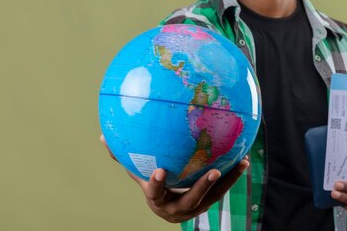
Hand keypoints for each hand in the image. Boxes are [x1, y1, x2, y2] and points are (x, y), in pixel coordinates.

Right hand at [100, 134, 248, 222]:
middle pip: (190, 202)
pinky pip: (222, 191)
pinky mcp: (207, 204)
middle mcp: (175, 209)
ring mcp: (194, 209)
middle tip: (213, 173)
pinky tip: (243, 160)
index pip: (155, 193)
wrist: (166, 206)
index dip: (157, 184)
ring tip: (239, 165)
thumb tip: (103, 136)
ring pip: (212, 198)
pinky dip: (232, 177)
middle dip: (201, 188)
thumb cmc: (150, 182)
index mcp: (157, 199)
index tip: (160, 170)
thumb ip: (123, 157)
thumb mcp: (137, 171)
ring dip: (226, 183)